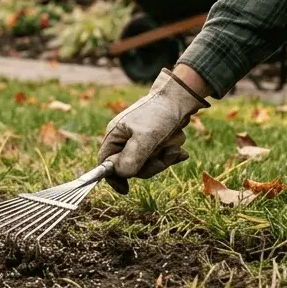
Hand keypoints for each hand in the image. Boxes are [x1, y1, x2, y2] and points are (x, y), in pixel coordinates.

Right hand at [98, 67, 210, 193]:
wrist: (181, 97)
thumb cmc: (160, 113)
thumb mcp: (146, 137)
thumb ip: (132, 157)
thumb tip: (122, 174)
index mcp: (115, 135)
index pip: (106, 162)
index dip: (113, 177)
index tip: (125, 190)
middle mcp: (124, 138)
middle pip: (130, 167)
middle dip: (151, 165)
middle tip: (165, 156)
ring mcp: (139, 140)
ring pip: (148, 163)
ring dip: (164, 157)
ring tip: (175, 146)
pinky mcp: (153, 140)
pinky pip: (159, 156)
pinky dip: (171, 153)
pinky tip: (179, 149)